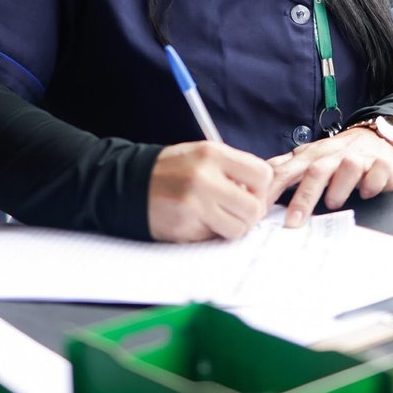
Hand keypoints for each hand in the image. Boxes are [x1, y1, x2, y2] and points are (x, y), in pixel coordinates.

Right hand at [148, 142, 273, 242]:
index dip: (261, 189)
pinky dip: (211, 234)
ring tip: (217, 218)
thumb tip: (262, 193)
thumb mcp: (202, 155)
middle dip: (249, 214)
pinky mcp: (185, 226)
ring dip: (232, 227)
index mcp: (213, 154)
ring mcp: (194, 204)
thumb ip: (233, 169)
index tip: (250, 192)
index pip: (262, 175)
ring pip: (238, 229)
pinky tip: (198, 222)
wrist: (129, 183)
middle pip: (254, 207)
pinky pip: (215, 238)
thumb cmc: (171, 170)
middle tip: (236, 211)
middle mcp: (205, 177)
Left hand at [266, 128, 392, 227]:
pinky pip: (377, 173)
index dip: (272, 189)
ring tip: (333, 203)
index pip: (287, 170)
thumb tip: (256, 181)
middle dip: (303, 197)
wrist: (376, 138)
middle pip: (316, 172)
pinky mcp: (381, 165)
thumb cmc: (337, 154)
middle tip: (293, 222)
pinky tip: (367, 193)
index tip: (260, 209)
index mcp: (312, 156)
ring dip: (340, 186)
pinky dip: (372, 184)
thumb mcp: (309, 157)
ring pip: (348, 167)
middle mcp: (334, 155)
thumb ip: (284, 168)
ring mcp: (359, 158)